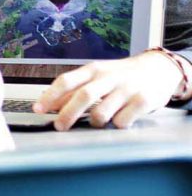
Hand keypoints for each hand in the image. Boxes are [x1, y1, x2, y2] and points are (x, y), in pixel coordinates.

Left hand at [33, 50, 182, 129]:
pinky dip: (116, 125)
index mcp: (93, 69)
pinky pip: (123, 120)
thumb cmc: (120, 75)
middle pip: (83, 96)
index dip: (50, 96)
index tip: (38, 109)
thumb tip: (49, 104)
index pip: (66, 81)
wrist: (158, 68)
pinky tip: (118, 121)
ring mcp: (127, 89)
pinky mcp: (143, 100)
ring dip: (94, 122)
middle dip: (67, 114)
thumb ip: (73, 89)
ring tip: (96, 121)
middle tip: (59, 126)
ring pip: (102, 112)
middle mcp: (109, 77)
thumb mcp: (96, 76)